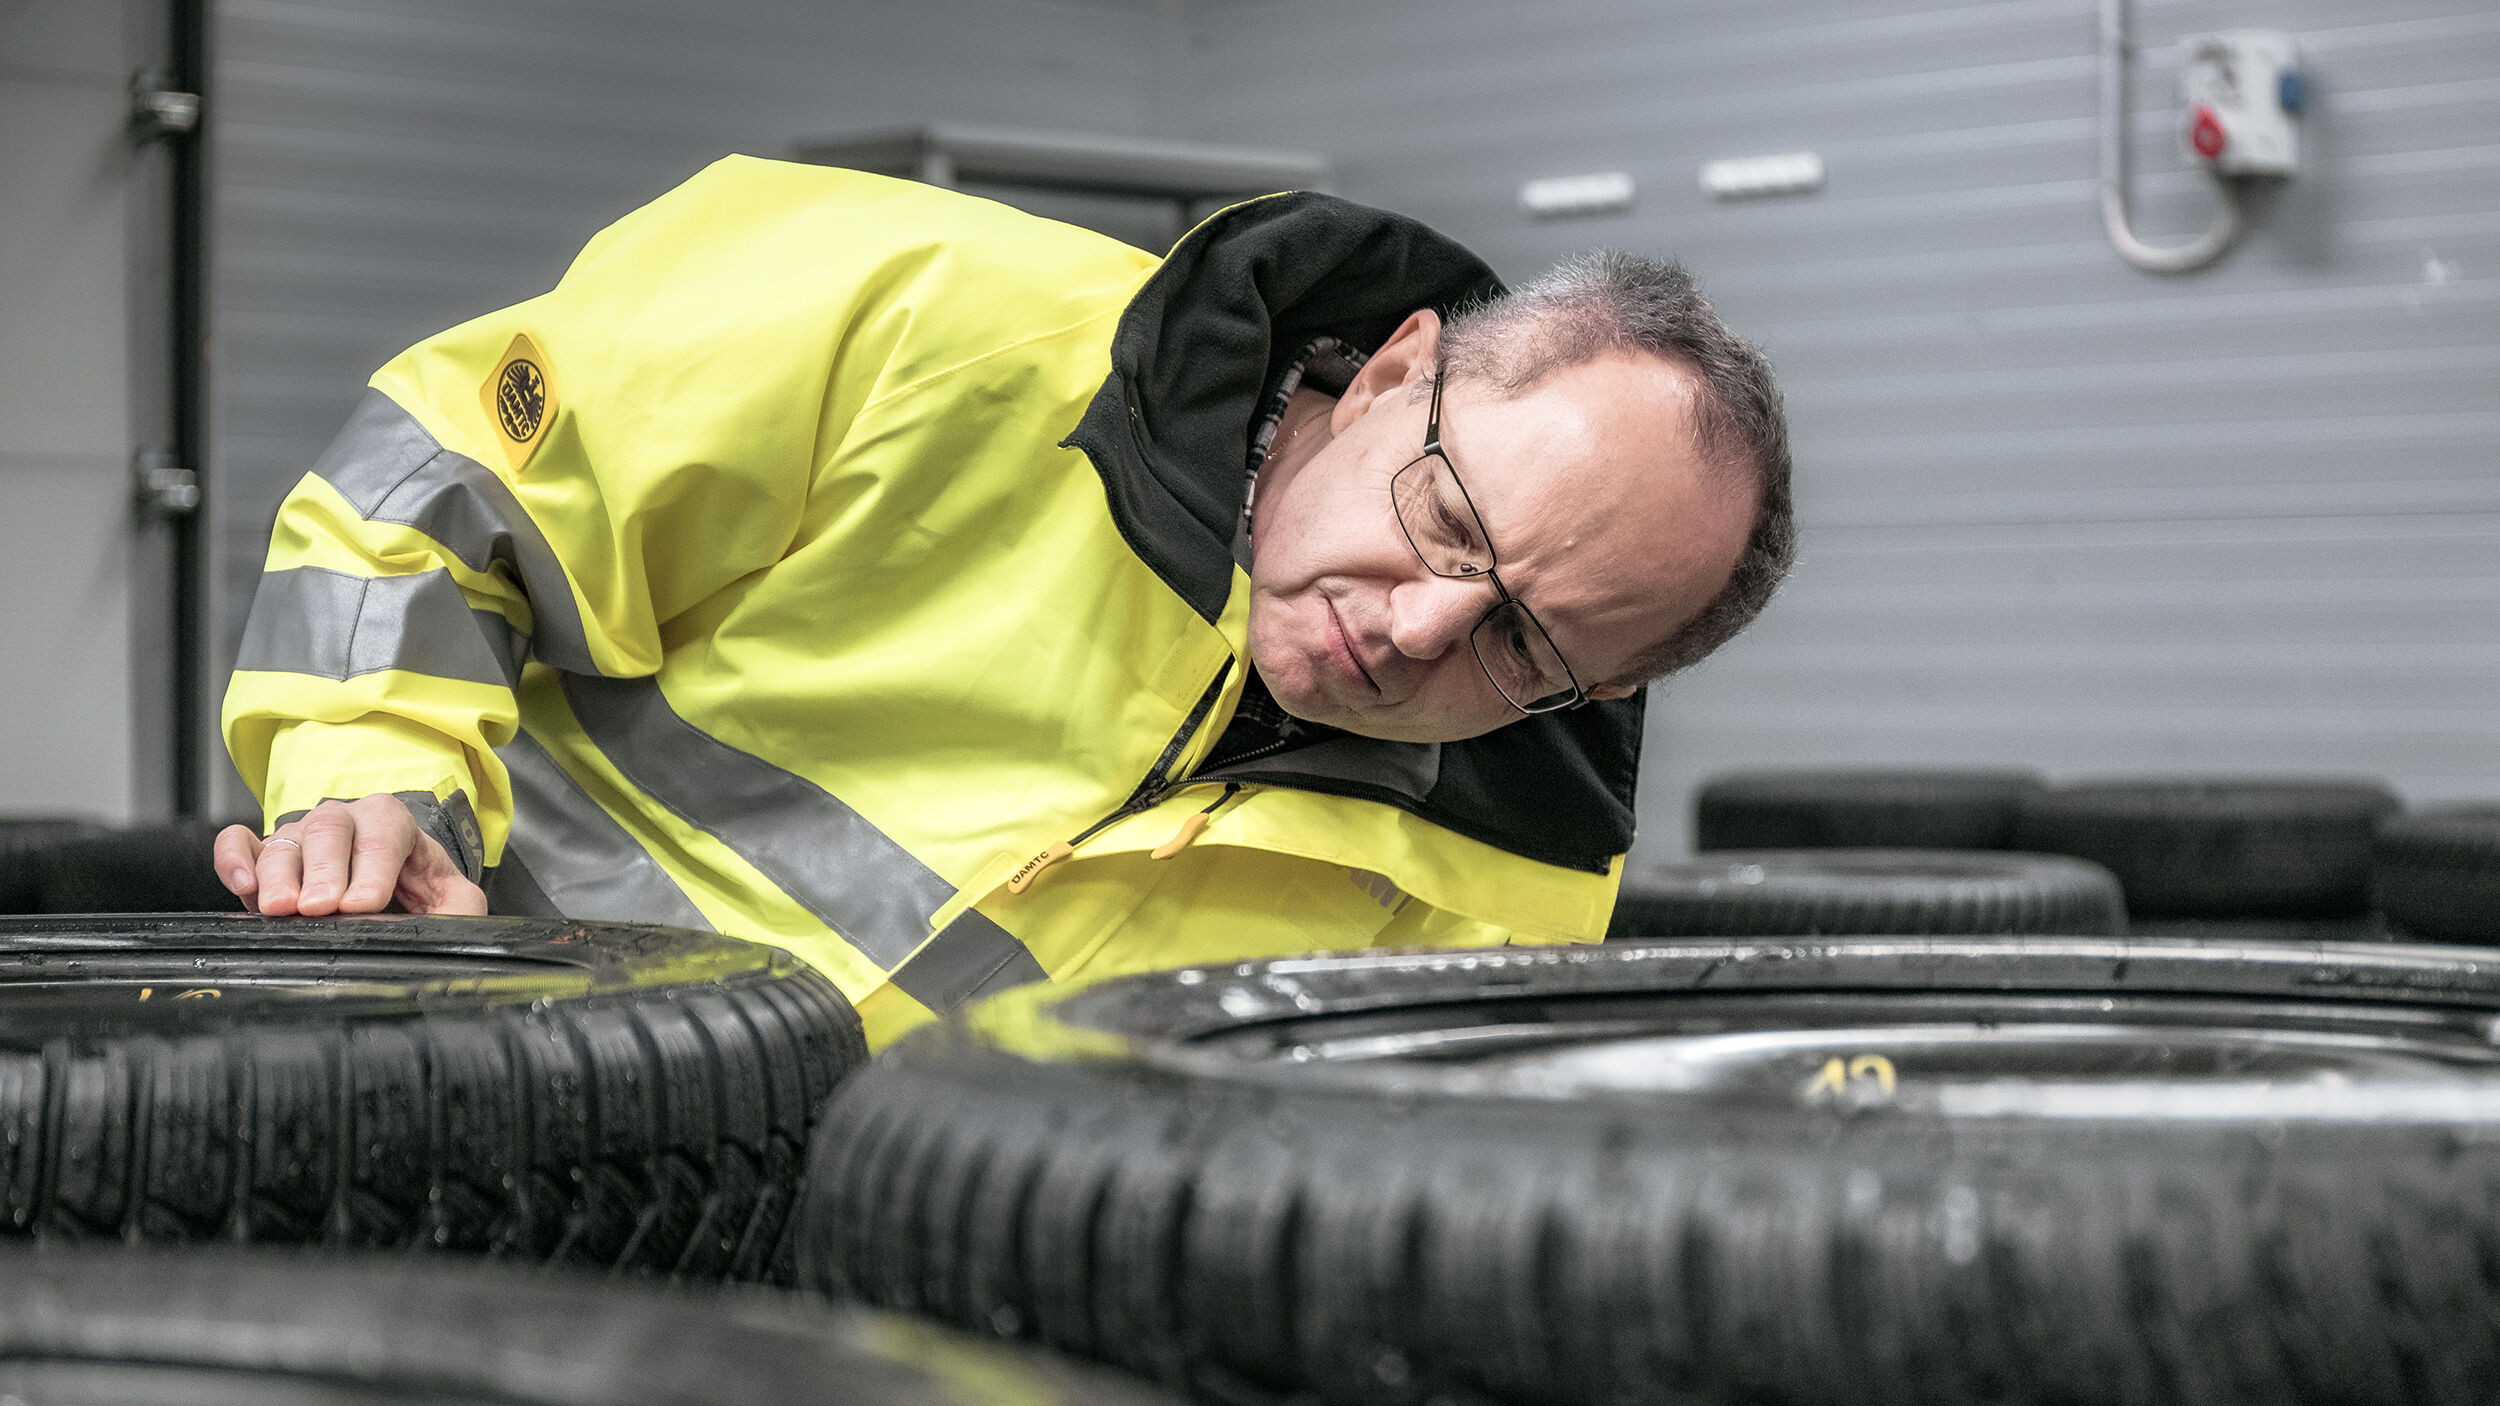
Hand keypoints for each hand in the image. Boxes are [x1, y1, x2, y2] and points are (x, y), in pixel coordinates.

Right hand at [215, 795, 488, 916]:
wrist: (392, 907)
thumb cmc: (421, 901)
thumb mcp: (454, 905)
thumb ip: (459, 909)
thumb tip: (447, 926)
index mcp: (394, 823)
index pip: (385, 830)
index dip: (373, 865)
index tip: (362, 905)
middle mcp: (345, 822)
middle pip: (329, 828)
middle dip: (325, 870)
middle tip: (319, 908)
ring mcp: (301, 837)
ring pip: (284, 839)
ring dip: (280, 875)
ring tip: (282, 909)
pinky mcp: (265, 858)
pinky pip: (239, 844)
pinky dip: (233, 859)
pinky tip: (243, 886)